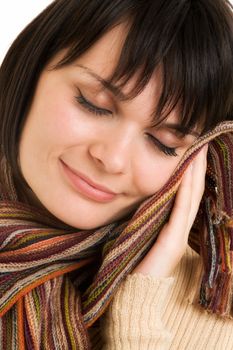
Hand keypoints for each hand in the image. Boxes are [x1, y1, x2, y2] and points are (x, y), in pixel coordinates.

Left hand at [132, 145, 207, 277]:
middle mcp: (181, 228)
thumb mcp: (143, 231)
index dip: (192, 172)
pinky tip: (186, 176)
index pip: (187, 193)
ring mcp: (179, 235)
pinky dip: (185, 192)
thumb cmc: (137, 263)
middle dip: (197, 166)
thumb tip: (143, 194)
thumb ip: (147, 214)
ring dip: (194, 174)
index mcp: (174, 225)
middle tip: (200, 142)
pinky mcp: (173, 242)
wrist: (135, 293)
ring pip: (191, 198)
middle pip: (194, 191)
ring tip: (197, 151)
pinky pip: (181, 212)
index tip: (192, 150)